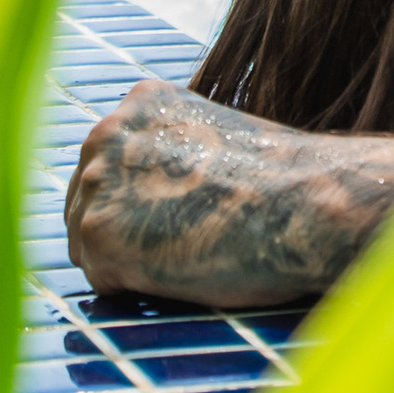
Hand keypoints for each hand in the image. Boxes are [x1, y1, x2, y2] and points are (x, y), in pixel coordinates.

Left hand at [65, 80, 393, 305]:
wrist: (306, 203)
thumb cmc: (282, 183)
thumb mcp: (217, 140)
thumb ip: (173, 153)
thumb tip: (153, 193)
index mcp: (139, 103)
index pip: (109, 166)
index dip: (140, 202)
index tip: (179, 218)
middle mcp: (107, 133)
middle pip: (86, 202)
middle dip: (124, 231)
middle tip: (182, 245)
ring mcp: (99, 183)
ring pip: (88, 244)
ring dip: (128, 261)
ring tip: (186, 256)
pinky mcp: (101, 233)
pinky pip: (102, 281)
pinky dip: (135, 289)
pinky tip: (181, 273)